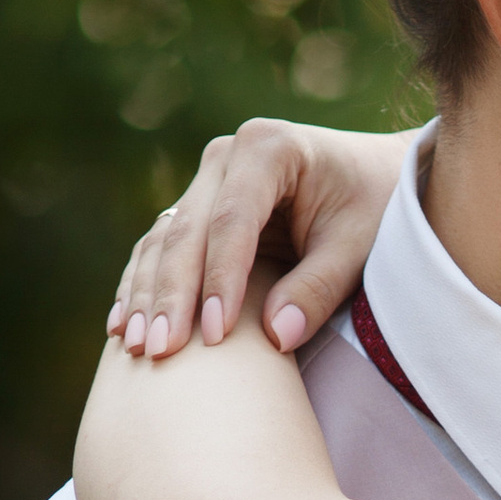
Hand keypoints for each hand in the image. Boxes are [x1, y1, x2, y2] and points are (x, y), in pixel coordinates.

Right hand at [108, 119, 412, 361]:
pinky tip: (122, 327)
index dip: (219, 280)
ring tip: (136, 346)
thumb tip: (275, 338)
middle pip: (187, 231)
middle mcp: (226, 157)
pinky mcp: (199, 208)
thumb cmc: (375, 207)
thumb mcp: (359, 245)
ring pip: (164, 240)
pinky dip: (143, 287)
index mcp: (269, 148)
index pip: (232, 221)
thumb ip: (318, 288)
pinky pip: (161, 248)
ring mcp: (206, 181)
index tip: (213, 337)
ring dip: (146, 295)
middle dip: (171, 295)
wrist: (378, 177)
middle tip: (159, 351)